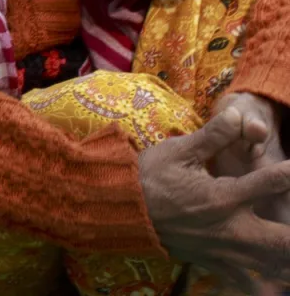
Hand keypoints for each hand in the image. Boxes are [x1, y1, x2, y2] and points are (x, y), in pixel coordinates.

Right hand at [139, 105, 289, 291]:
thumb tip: (239, 113)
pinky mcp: (211, 262)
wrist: (119, 209)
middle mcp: (230, 227)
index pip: (274, 182)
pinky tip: (272, 288)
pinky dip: (261, 286)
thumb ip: (213, 135)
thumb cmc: (148, 176)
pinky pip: (244, 282)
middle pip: (283, 240)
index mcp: (224, 196)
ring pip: (270, 265)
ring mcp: (223, 249)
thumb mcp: (178, 150)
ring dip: (286, 262)